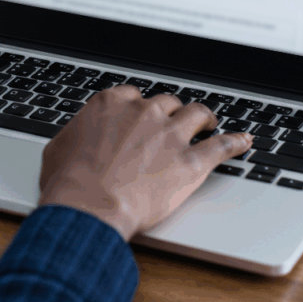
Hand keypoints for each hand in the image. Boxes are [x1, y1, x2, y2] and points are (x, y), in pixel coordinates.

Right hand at [38, 85, 252, 241]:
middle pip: (167, 102)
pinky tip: (244, 141)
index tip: (141, 116)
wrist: (89, 205)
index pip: (133, 95)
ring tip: (210, 122)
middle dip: (171, 112)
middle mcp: (143, 112)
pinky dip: (236, 142)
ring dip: (204, 117)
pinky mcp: (191, 161)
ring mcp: (170, 134)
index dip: (139, 108)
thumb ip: (73, 136)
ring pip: (197, 114)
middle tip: (174, 122)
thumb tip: (73, 140)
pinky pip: (222, 145)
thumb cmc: (69, 182)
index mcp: (111, 104)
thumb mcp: (57, 148)